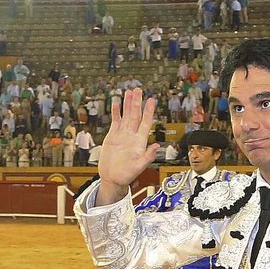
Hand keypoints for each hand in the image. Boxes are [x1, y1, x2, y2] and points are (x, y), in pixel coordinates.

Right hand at [95, 87, 160, 205]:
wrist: (112, 178)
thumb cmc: (126, 175)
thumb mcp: (139, 166)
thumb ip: (148, 156)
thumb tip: (156, 146)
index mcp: (139, 141)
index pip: (146, 122)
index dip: (149, 111)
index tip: (151, 100)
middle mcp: (132, 135)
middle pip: (135, 115)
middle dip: (137, 102)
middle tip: (138, 90)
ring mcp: (122, 135)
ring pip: (126, 115)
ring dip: (127, 104)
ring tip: (129, 92)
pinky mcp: (113, 136)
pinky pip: (115, 121)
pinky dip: (116, 112)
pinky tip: (116, 103)